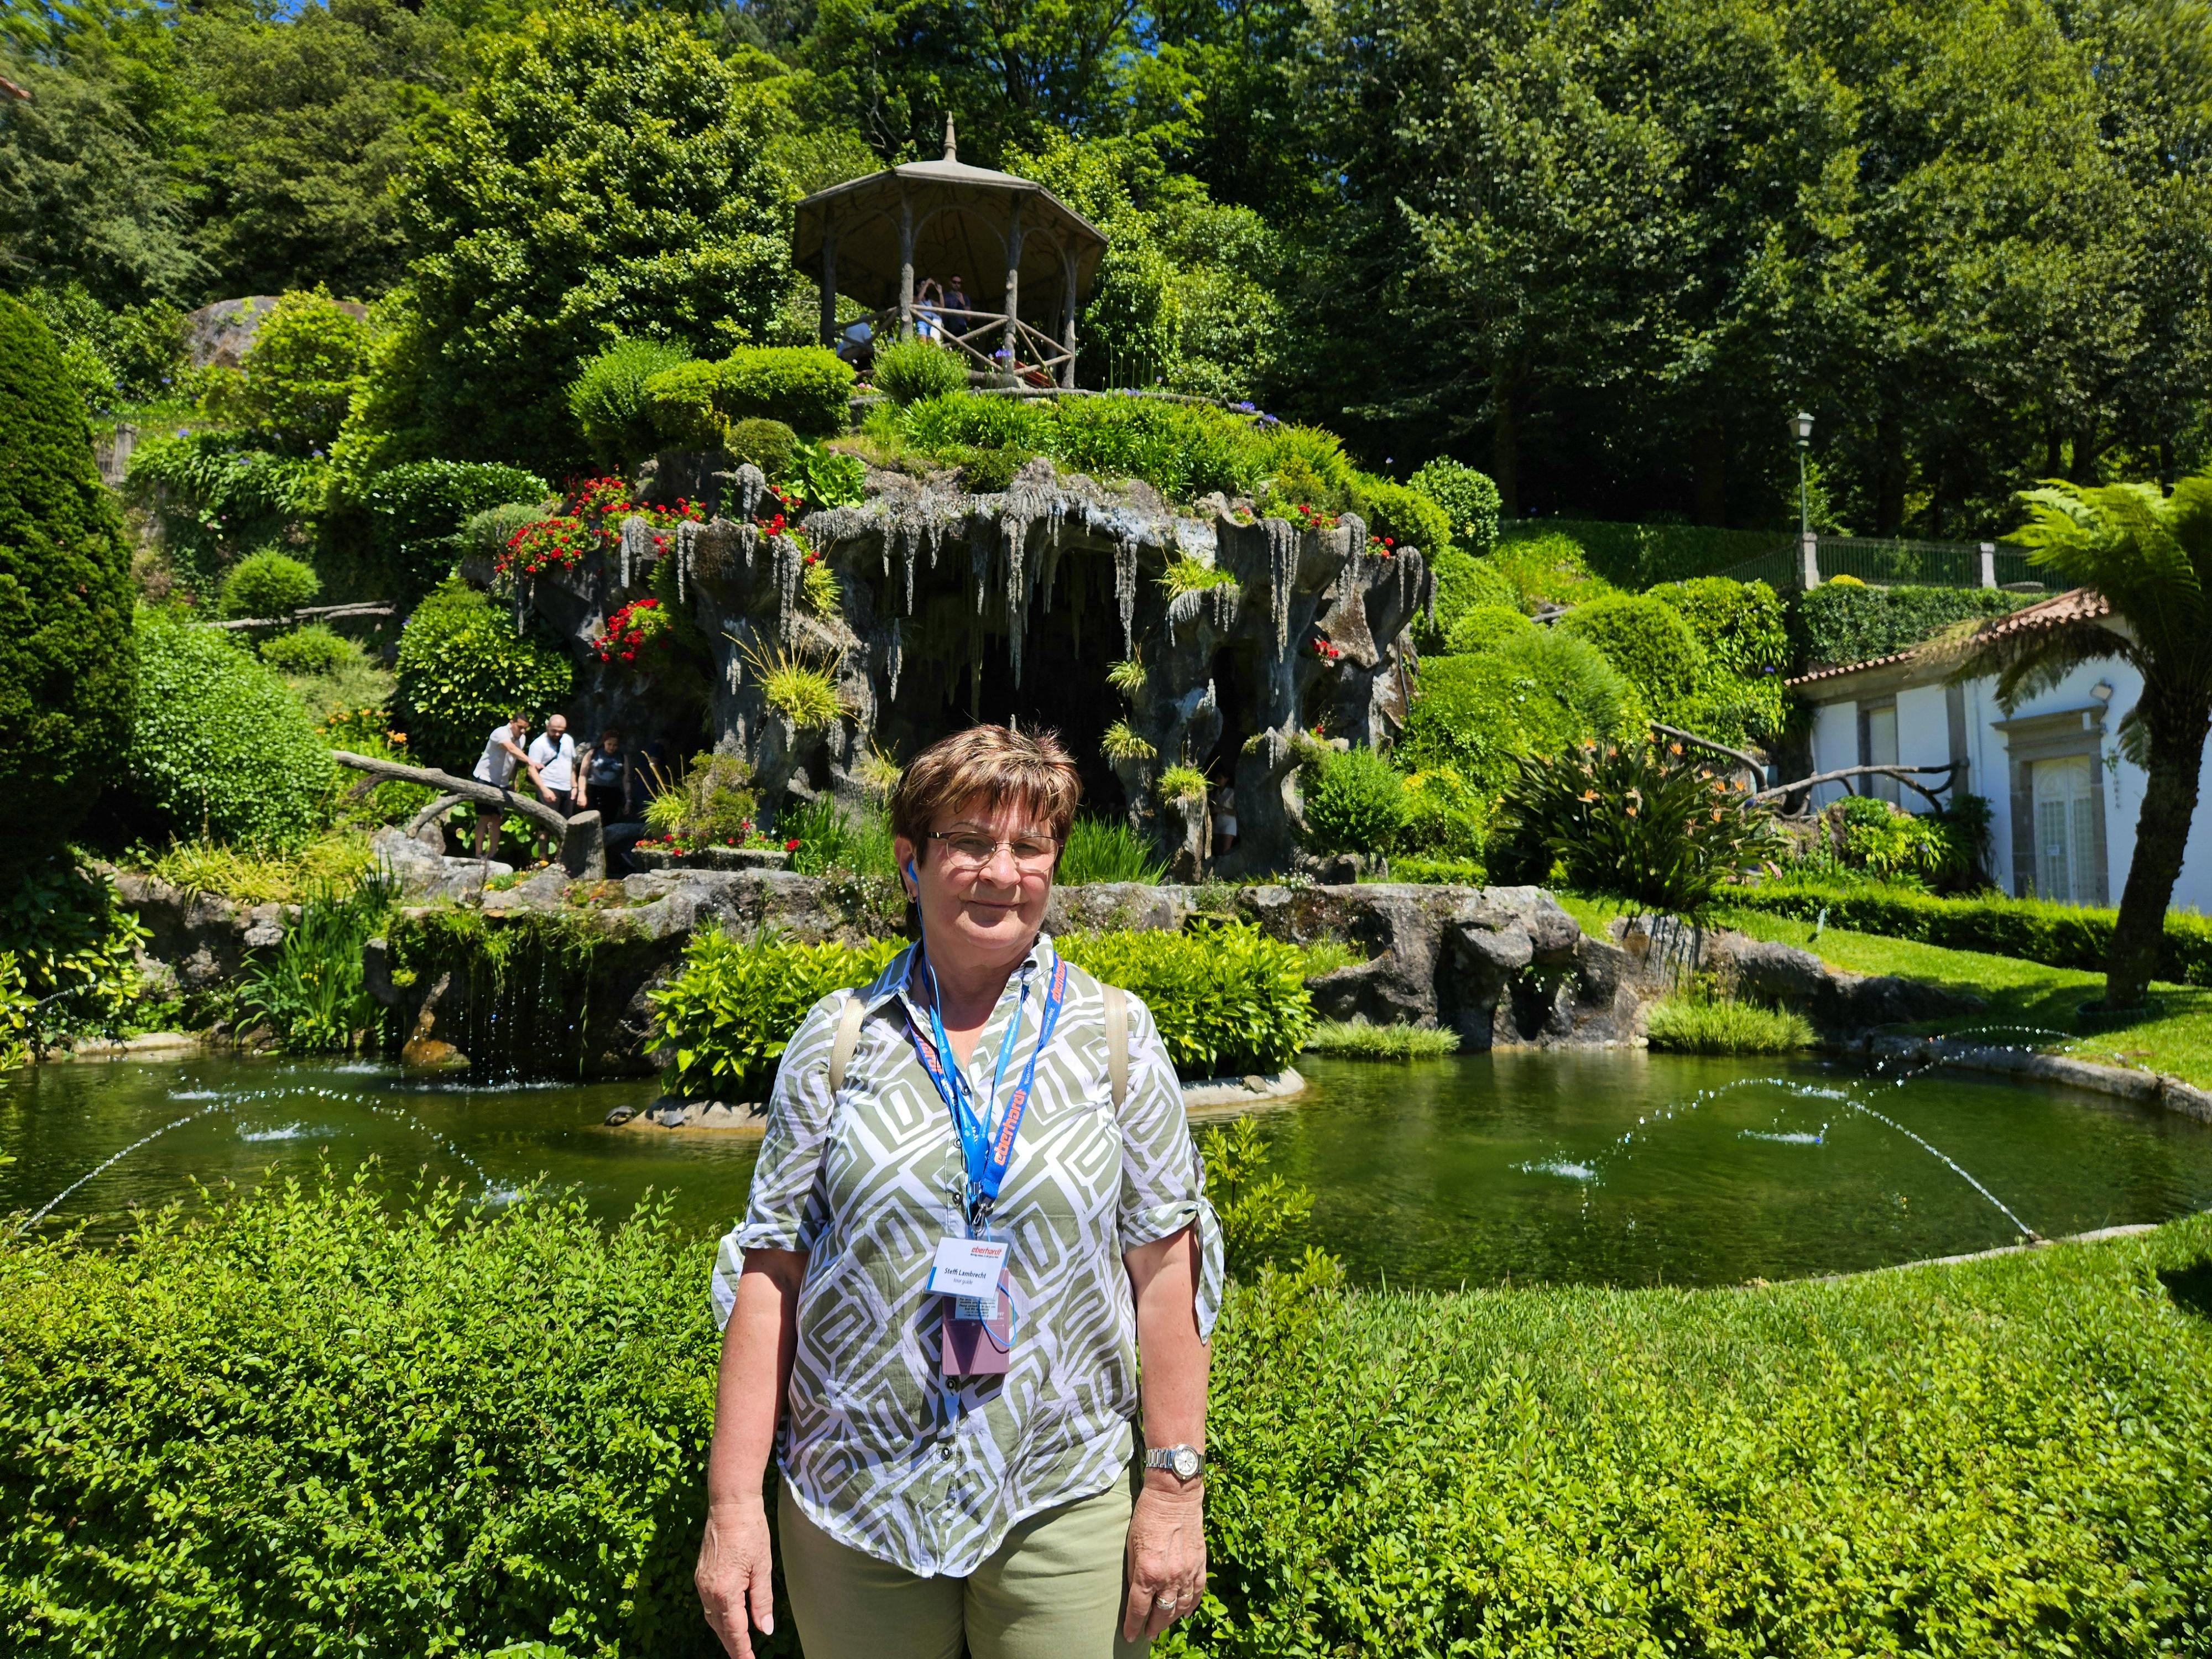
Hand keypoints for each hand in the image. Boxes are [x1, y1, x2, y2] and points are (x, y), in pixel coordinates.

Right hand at [697, 1496, 776, 1657]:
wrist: (730, 1505)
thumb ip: (762, 1601)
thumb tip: (766, 1630)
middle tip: (745, 1657)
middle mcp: (708, 1590)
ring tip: (738, 1643)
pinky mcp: (700, 1575)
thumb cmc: (751, 1532)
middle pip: (720, 1628)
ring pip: (712, 1617)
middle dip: (732, 1645)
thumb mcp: (763, 1568)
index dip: (742, 1650)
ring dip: (724, 1632)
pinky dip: (718, 1616)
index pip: (734, 1631)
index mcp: (725, 1590)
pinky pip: (708, 1604)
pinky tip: (728, 1617)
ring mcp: (701, 1582)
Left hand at [1121, 1482, 1205, 1641]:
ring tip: (1163, 1625)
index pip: (1139, 1610)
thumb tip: (1136, 1593)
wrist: (1174, 1497)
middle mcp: (1169, 1577)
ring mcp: (1188, 1573)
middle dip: (1153, 1627)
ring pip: (1180, 1607)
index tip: (1130, 1636)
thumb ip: (1134, 1572)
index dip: (1133, 1625)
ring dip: (1171, 1620)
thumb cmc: (1147, 1517)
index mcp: (1148, 1572)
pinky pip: (1197, 1594)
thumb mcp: (1131, 1545)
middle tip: (1147, 1634)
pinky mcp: (1200, 1565)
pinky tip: (1184, 1612)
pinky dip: (1190, 1606)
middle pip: (1162, 1613)